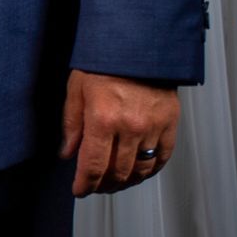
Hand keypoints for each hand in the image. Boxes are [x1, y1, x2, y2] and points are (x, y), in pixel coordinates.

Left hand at [60, 70, 178, 196]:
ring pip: (139, 170)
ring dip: (125, 182)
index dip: (84, 183)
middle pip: (117, 172)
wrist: (137, 45)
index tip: (79, 190)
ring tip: (113, 182)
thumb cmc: (103, 63)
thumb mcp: (76, 88)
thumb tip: (67, 153)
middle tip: (94, 187)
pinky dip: (149, 171)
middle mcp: (129, 127)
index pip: (92, 165)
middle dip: (102, 185)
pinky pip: (161, 158)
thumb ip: (71, 124)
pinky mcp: (169, 125)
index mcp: (102, 119)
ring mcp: (152, 128)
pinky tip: (138, 172)